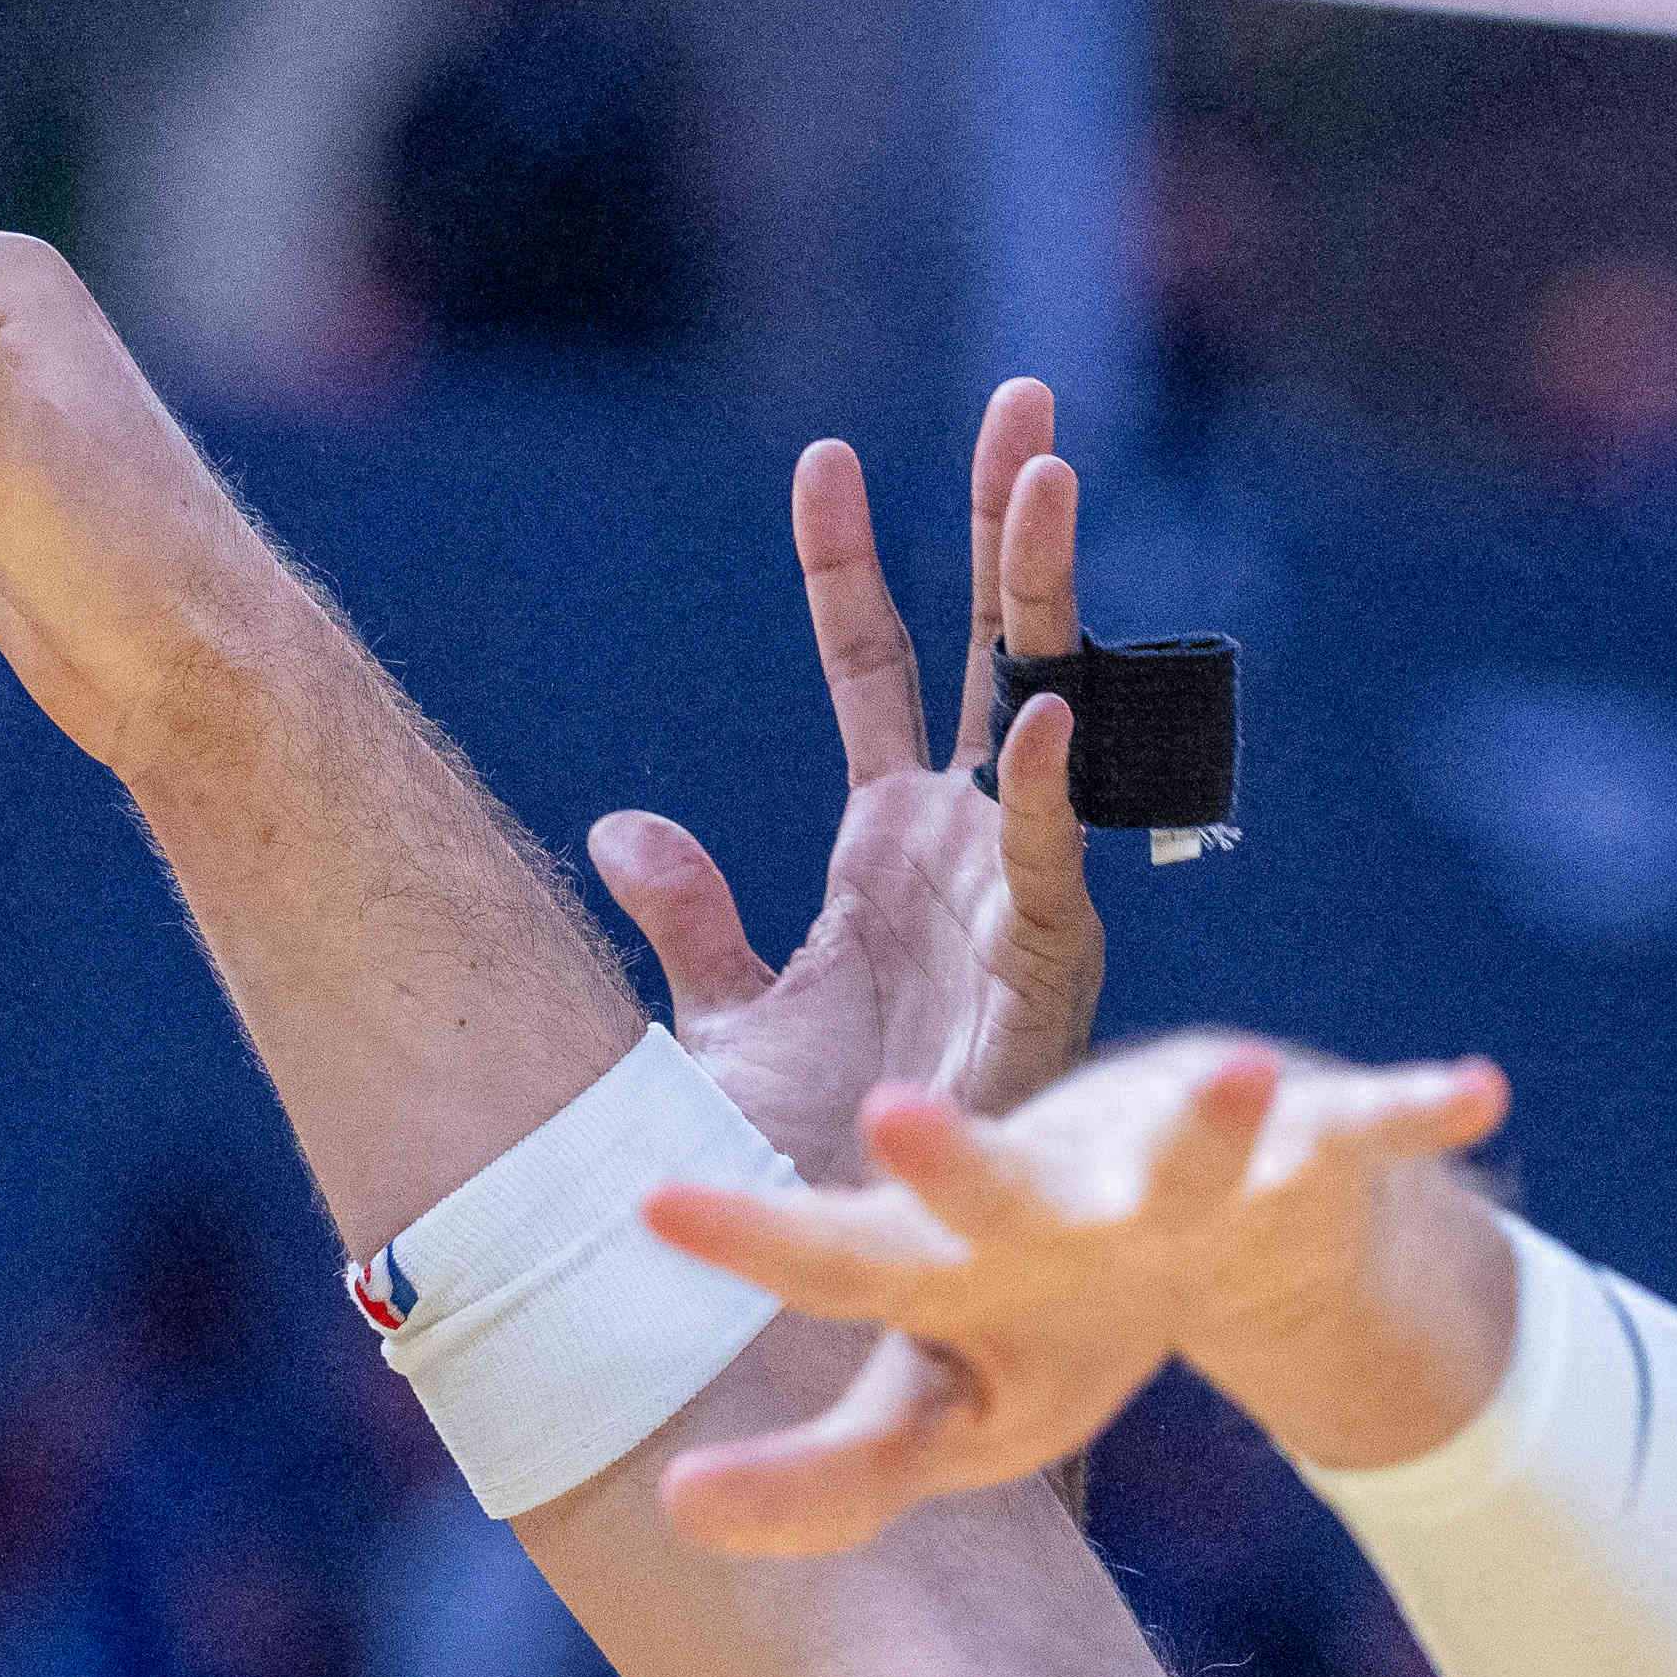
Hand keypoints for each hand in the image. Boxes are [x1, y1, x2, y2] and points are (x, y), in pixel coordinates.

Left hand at [581, 379, 1115, 1185]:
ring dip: (1048, 603)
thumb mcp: (722, 1020)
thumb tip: (622, 821)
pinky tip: (1046, 705)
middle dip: (1007, 526)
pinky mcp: (1044, 974)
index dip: (848, 564)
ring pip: (1046, 713)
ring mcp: (1013, 894)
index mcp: (891, 842)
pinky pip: (1053, 861)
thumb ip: (687, 917)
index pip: (873, 668)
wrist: (859, 1273)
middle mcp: (967, 846)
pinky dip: (1053, 789)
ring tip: (1048, 478)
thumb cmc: (811, 1158)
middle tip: (1022, 403)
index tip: (824, 457)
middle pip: (992, 648)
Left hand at [642, 1034, 1509, 1558]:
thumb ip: (821, 1479)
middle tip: (896, 1116)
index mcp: (951, 1264)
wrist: (1213, 1226)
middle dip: (958, 1159)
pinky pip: (1365, 1130)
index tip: (655, 1208)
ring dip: (1211, 1114)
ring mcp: (1177, 1169)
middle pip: (998, 1188)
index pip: (837, 1257)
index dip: (756, 1240)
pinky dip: (1420, 1108)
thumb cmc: (1039, 1322)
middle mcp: (1052, 1200)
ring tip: (1237, 1069)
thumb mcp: (940, 1417)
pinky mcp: (1300, 1147)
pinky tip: (1473, 1089)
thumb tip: (672, 1511)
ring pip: (1189, 1144)